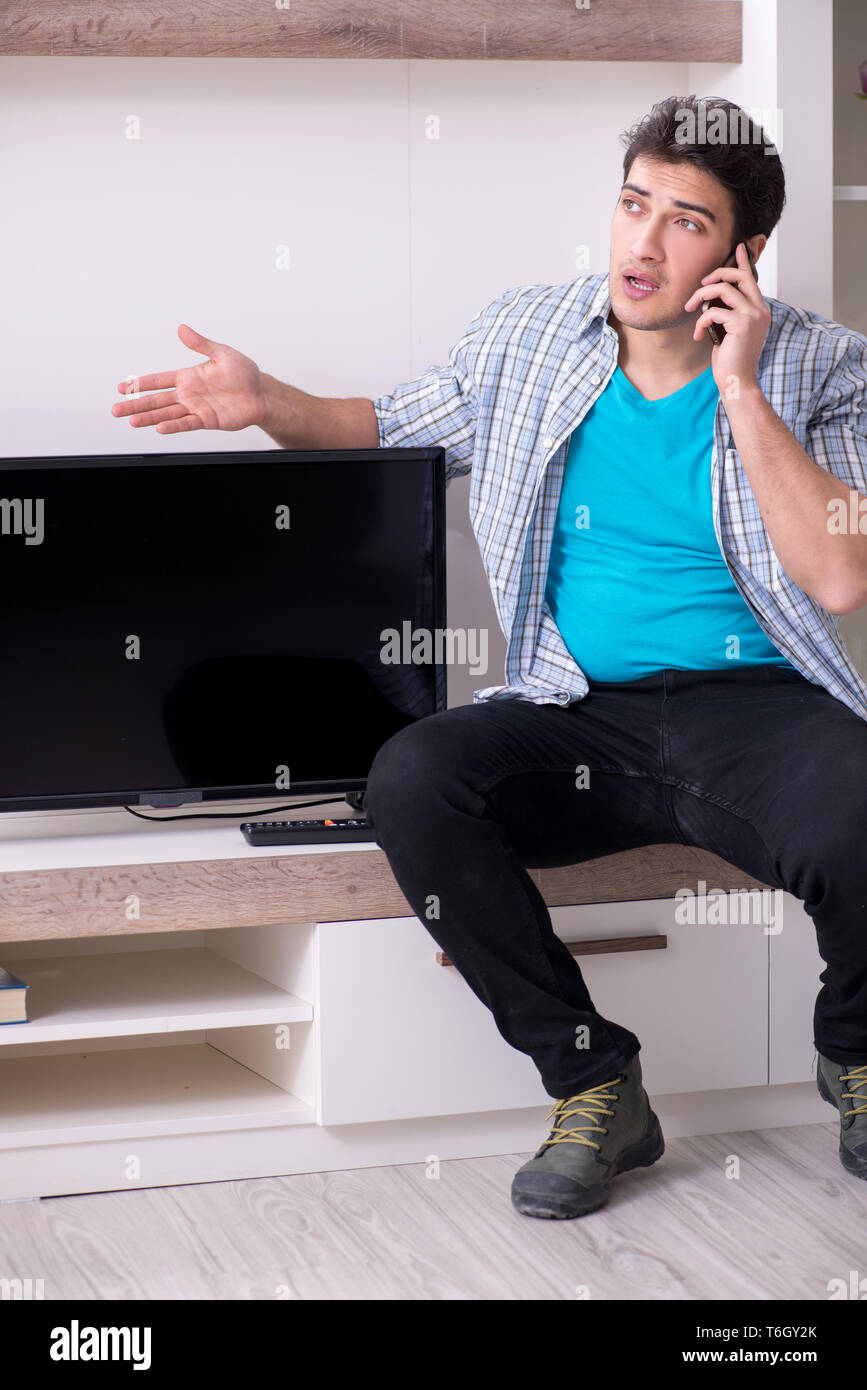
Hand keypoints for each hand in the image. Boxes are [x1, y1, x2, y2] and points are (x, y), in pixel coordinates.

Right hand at [111, 325, 265, 433]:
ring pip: (166, 413)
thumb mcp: (222, 353)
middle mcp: (189, 394)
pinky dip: (173, 426)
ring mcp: (196, 408)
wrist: (261, 394)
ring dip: (148, 417)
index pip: (158, 380)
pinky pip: (186, 423)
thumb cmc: (244, 374)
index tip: (123, 387)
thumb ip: (200, 344)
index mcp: (189, 376)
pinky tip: (159, 428)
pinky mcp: (206, 420)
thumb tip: (182, 329)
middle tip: (116, 409)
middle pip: (156, 400)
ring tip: (131, 421)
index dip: (140, 383)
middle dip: (135, 404)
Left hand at [683, 242, 769, 394]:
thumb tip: (712, 297)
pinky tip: (697, 336)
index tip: (738, 248)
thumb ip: (728, 312)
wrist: (737, 381)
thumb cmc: (731, 359)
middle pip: (738, 276)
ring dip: (700, 297)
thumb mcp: (729, 331)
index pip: (750, 279)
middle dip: (716, 274)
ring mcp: (753, 316)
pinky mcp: (742, 324)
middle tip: (700, 285)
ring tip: (690, 310)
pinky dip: (700, 322)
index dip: (742, 262)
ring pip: (723, 290)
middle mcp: (760, 310)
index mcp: (759, 310)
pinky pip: (713, 312)